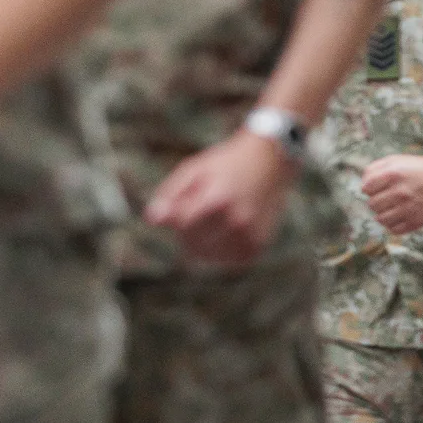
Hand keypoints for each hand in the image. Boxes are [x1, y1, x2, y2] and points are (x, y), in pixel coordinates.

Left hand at [144, 129, 297, 265]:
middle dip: (188, 231)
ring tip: (214, 221)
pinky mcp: (257, 246)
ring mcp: (250, 236)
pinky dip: (220, 249)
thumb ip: (170, 196)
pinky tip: (226, 230)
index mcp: (218, 201)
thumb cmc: (226, 165)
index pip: (181, 226)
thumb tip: (152, 221)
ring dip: (204, 243)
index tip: (187, 201)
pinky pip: (225, 259)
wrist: (270, 163)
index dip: (178, 215)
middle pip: (192, 245)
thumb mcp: (193, 170)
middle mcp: (237, 222)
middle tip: (200, 211)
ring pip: (208, 256)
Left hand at [361, 153, 422, 234]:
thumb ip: (374, 169)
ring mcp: (409, 208)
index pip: (366, 188)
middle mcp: (400, 192)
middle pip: (372, 205)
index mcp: (393, 174)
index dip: (371, 188)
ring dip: (384, 214)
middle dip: (378, 201)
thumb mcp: (396, 160)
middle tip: (389, 197)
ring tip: (393, 207)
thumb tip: (362, 187)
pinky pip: (394, 230)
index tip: (381, 186)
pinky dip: (394, 225)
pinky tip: (400, 215)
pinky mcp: (417, 221)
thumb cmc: (418, 169)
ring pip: (381, 219)